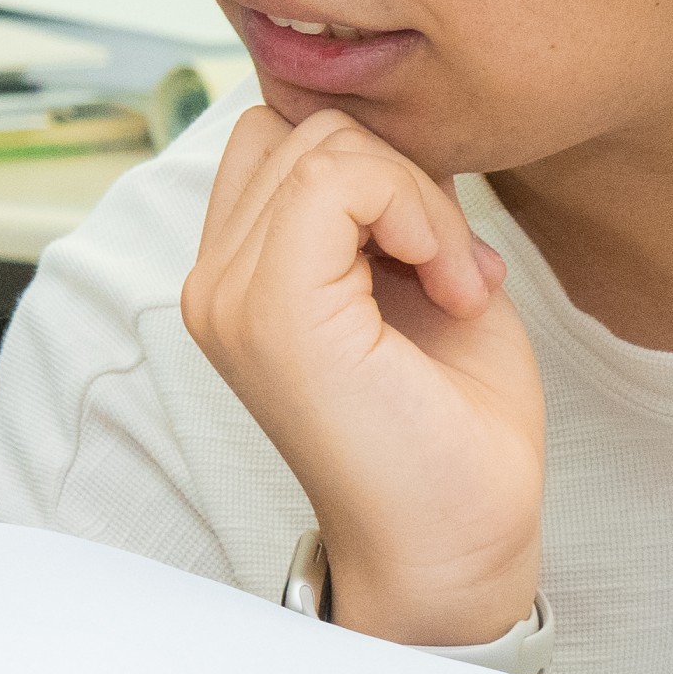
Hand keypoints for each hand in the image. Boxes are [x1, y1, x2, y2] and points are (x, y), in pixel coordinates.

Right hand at [169, 106, 544, 642]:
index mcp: (242, 276)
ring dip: (416, 196)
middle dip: (399, 174)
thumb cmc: (451, 433)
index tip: (437, 251)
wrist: (456, 546)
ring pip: (323, 142)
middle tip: (450, 269)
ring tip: (451, 285)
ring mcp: (231, 296)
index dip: (378, 167)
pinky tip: (449, 287)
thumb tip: (398, 131)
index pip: (284, 138)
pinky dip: (417, 212)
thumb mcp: (420, 278)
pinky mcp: (270, 311)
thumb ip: (389, 201)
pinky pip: (340, 179)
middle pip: (301, 127)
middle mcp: (216, 283)